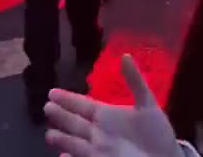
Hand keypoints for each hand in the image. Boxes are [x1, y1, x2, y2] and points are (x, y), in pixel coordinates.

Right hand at [45, 54, 181, 156]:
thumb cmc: (157, 133)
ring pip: (75, 143)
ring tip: (49, 135)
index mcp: (107, 115)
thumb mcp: (147, 105)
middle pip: (75, 122)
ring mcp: (99, 150)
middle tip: (46, 107)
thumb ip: (135, 81)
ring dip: (62, 139)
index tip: (52, 92)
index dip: (68, 99)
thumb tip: (125, 55)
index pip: (83, 105)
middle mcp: (99, 132)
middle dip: (61, 116)